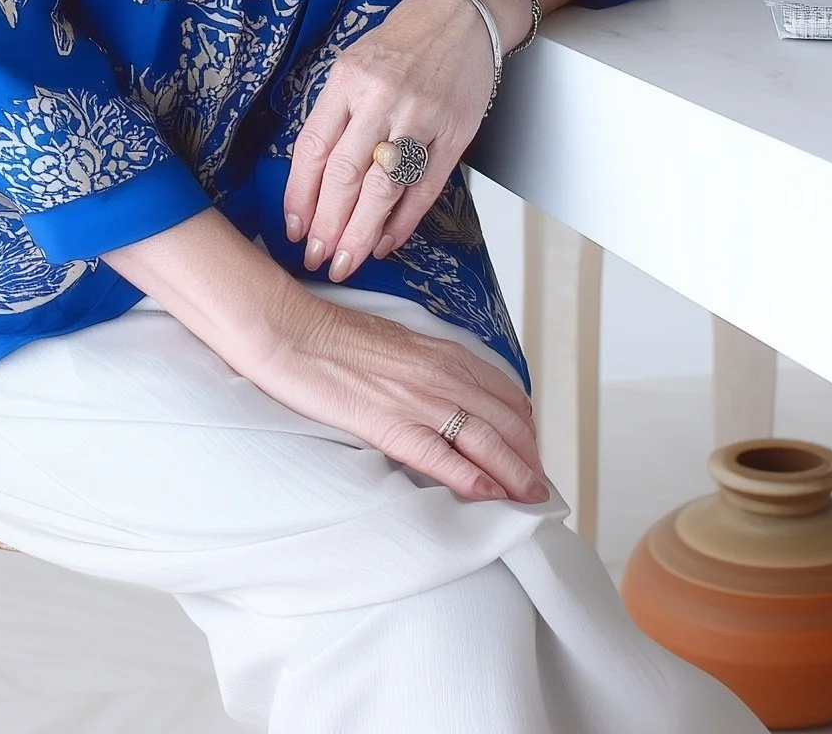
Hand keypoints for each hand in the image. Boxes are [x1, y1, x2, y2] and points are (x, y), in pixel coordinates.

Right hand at [247, 282, 548, 505]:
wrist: (291, 332)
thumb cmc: (333, 336)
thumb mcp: (396, 343)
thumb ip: (427, 367)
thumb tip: (445, 395)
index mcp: (443, 353)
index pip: (505, 394)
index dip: (525, 428)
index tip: (531, 451)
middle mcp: (442, 374)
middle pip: (507, 422)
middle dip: (530, 457)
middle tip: (540, 486)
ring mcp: (420, 400)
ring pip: (488, 442)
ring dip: (517, 475)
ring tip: (533, 500)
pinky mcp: (392, 425)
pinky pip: (444, 458)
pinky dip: (474, 480)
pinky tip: (491, 497)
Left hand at [283, 0, 498, 283]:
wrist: (462, 14)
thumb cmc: (403, 41)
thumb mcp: (354, 64)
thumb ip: (336, 115)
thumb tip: (315, 180)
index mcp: (347, 79)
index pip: (314, 148)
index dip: (300, 195)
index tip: (294, 228)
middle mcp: (382, 98)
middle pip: (346, 175)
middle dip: (328, 225)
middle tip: (317, 258)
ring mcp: (421, 117)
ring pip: (384, 189)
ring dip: (361, 233)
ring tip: (346, 261)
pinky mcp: (455, 133)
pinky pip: (425, 188)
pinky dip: (404, 221)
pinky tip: (386, 242)